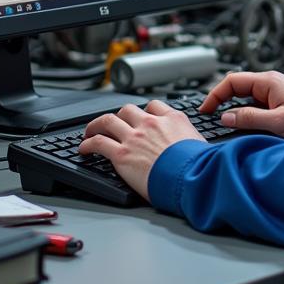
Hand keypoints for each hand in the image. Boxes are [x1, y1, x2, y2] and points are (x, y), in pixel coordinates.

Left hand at [79, 102, 204, 200]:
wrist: (191, 177)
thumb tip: (192, 145)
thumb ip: (189, 138)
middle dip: (118, 116)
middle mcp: (151, 123)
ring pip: (108, 121)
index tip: (141, 117)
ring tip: (90, 131)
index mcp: (172, 119)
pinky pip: (98, 142)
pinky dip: (87, 144)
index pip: (153, 106)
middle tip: (114, 123)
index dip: (144, 111)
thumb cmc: (199, 165)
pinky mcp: (121, 154)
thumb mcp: (200, 143)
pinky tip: (84, 148)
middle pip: (127, 110)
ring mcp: (134, 137)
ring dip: (96, 125)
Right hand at [201, 70, 283, 140]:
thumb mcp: (278, 121)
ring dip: (234, 109)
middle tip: (209, 117)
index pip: (231, 81)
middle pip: (236, 88)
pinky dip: (245, 115)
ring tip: (223, 124)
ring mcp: (274, 94)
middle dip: (221, 102)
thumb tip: (226, 117)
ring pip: (245, 98)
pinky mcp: (279, 104)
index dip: (215, 95)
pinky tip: (243, 127)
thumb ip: (250, 118)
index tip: (205, 110)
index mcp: (267, 82)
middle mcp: (269, 85)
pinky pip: (255, 106)